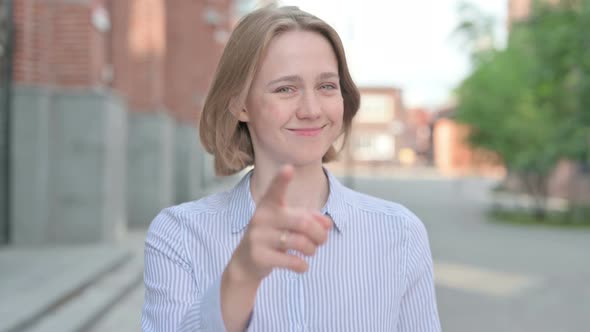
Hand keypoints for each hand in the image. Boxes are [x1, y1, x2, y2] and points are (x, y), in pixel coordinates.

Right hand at [227, 165, 332, 283]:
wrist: (245, 262)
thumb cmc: (273, 237)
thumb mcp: (288, 224)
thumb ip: (309, 219)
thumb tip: (327, 224)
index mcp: (269, 205)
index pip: (275, 190)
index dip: (282, 179)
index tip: (288, 168)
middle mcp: (261, 218)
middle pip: (302, 222)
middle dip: (319, 233)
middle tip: (322, 240)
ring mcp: (258, 237)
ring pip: (300, 242)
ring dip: (312, 249)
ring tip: (311, 251)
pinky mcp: (259, 256)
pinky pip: (292, 260)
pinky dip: (303, 265)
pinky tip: (302, 265)